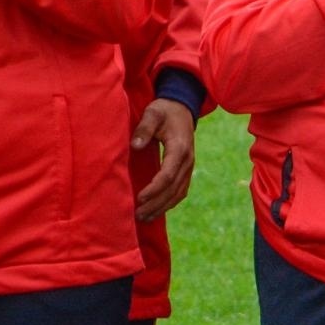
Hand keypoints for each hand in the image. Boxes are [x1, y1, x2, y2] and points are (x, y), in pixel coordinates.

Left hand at [131, 99, 195, 219]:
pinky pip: (181, 191)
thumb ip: (144, 128)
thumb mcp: (153, 113)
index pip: (168, 175)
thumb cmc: (164, 110)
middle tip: (138, 214)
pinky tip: (156, 210)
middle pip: (173, 189)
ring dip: (162, 207)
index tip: (139, 198)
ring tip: (144, 217)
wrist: (182, 107)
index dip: (154, 189)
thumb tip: (135, 145)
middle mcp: (188, 160)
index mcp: (180, 148)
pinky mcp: (186, 169)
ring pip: (178, 193)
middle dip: (156, 204)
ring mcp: (189, 166)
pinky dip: (169, 203)